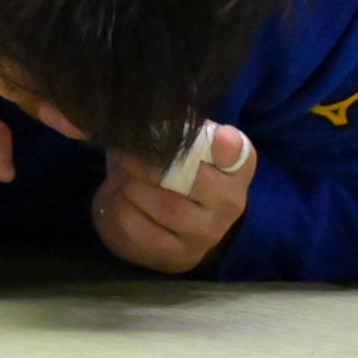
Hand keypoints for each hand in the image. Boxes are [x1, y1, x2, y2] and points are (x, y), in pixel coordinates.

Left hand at [92, 125, 253, 274]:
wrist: (168, 223)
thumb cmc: (176, 170)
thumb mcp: (183, 144)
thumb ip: (179, 124)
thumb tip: (160, 102)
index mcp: (237, 168)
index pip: (239, 155)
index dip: (227, 146)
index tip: (217, 136)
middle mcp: (231, 203)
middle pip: (196, 182)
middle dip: (154, 166)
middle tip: (128, 156)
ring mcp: (207, 234)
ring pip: (169, 209)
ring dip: (136, 188)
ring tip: (122, 175)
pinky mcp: (181, 256)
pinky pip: (146, 234)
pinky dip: (125, 211)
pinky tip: (118, 197)